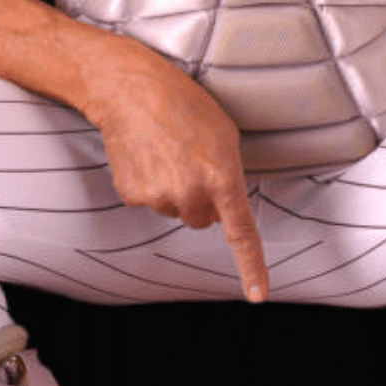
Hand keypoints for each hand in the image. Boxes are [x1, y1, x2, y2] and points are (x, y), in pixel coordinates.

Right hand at [87, 50, 268, 302]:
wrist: (128, 89)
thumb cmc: (180, 102)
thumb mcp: (223, 133)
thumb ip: (229, 173)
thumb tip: (221, 201)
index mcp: (221, 177)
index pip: (240, 234)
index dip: (252, 268)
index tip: (257, 296)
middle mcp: (189, 194)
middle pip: (202, 219)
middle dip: (200, 198)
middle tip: (188, 161)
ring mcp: (157, 197)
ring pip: (173, 209)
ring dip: (172, 188)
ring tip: (163, 151)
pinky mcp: (131, 194)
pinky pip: (148, 201)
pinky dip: (147, 183)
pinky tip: (144, 155)